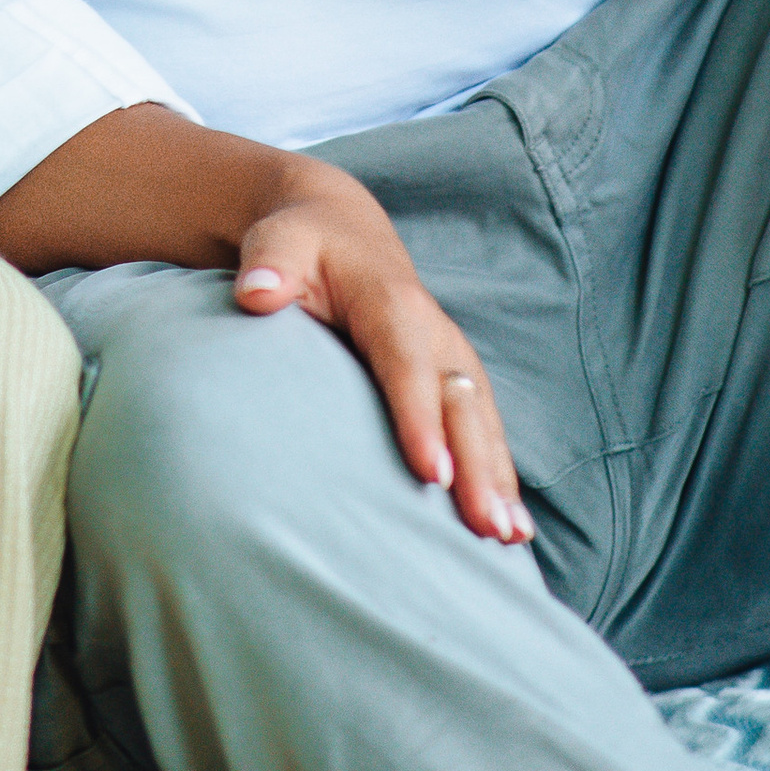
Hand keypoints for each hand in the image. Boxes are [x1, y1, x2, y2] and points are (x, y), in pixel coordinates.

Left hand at [229, 157, 530, 545]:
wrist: (339, 230)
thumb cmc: (303, 244)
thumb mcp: (280, 242)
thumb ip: (270, 262)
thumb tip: (256, 292)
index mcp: (392, 301)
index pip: (407, 363)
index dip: (420, 417)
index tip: (431, 474)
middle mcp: (435, 332)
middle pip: (460, 402)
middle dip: (476, 465)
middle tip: (484, 527)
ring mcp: (451, 357)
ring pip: (483, 421)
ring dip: (498, 479)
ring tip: (509, 540)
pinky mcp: (454, 380)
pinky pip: (484, 429)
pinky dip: (501, 476)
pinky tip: (513, 531)